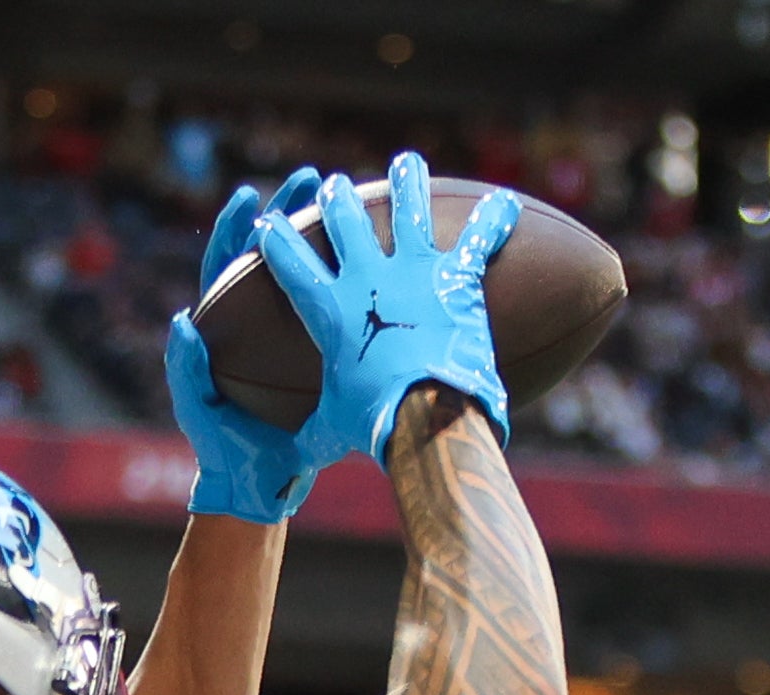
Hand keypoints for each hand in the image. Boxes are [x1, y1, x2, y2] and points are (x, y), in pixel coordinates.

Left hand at [166, 170, 342, 523]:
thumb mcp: (199, 412)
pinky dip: (351, 280)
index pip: (224, 267)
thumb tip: (179, 320)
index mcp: (224, 332)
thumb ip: (185, 372)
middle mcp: (255, 327)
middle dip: (289, 213)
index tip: (249, 196)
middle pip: (270, 256)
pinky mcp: (317, 357)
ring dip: (324, 236)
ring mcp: (288, 339)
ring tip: (350, 201)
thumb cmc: (226, 452)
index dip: (235, 231)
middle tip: (312, 178)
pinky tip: (379, 258)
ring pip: (307, 277)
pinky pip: (333, 310)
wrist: (261, 487)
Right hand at [252, 153, 521, 464]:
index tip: (265, 221)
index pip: (291, 264)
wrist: (426, 414)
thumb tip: (297, 457)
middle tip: (332, 185)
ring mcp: (413, 270)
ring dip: (407, 183)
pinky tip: (504, 202)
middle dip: (336, 200)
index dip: (275, 240)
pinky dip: (493, 219)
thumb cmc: (374, 425)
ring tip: (406, 162)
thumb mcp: (332, 429)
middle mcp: (366, 277)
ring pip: (407, 211)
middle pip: (344, 223)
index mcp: (328, 310)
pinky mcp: (456, 276)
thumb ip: (314, 430)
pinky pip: (478, 238)